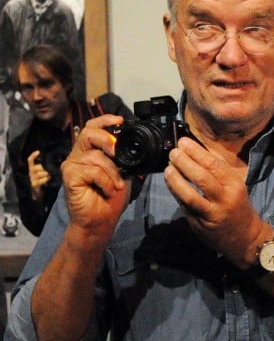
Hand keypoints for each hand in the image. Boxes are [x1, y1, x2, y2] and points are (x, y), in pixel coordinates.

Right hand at [26, 150, 51, 200]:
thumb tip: (59, 161)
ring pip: (39, 173)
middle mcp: (31, 173)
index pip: (30, 160)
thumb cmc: (45, 182)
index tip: (38, 152)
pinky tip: (48, 179)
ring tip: (51, 176)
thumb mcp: (46, 173)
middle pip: (36, 167)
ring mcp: (32, 179)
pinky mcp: (34, 185)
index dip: (33, 155)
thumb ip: (48, 167)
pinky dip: (45, 179)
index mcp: (33, 169)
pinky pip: (39, 180)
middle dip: (45, 168)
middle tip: (51, 171)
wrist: (41, 195)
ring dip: (46, 174)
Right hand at [60, 114, 129, 241]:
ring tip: (116, 185)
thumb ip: (124, 158)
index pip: (93, 127)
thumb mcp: (123, 173)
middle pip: (89, 134)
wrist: (101, 220)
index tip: (120, 120)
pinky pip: (92, 171)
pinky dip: (105, 181)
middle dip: (107, 140)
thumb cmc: (111, 196)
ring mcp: (71, 165)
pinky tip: (108, 190)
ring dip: (112, 172)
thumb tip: (138, 146)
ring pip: (95, 156)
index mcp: (91, 151)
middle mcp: (78, 155)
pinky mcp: (69, 177)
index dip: (105, 120)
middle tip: (117, 151)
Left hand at [164, 137, 269, 267]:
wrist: (245, 238)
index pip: (214, 165)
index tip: (184, 142)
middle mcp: (225, 199)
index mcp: (235, 185)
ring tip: (168, 168)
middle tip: (173, 152)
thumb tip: (195, 152)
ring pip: (190, 195)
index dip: (197, 152)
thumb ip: (218, 172)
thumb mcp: (235, 187)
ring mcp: (212, 214)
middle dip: (184, 162)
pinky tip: (171, 184)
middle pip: (201, 178)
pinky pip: (185, 207)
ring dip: (176, 179)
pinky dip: (176, 193)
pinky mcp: (200, 225)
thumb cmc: (238, 207)